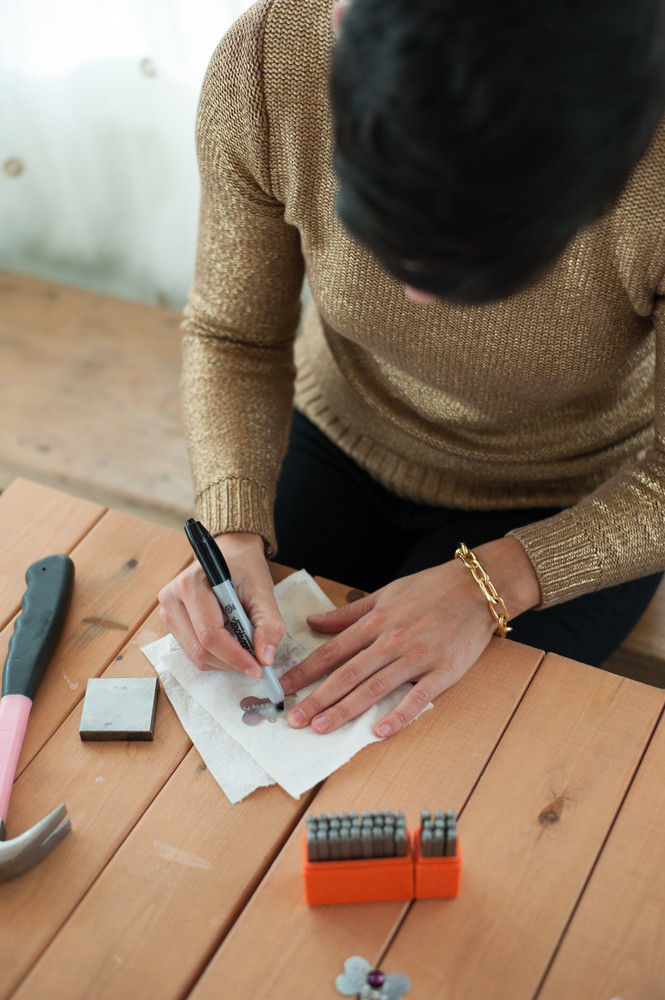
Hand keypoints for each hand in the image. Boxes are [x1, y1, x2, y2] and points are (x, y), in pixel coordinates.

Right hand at [158, 532, 284, 675]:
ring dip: (224, 661)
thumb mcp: (263, 591)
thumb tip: (265, 658)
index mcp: (191, 584)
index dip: (235, 656)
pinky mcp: (172, 621)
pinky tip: (231, 643)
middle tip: (257, 663)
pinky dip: (216, 656)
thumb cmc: (245, 568)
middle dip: (232, 662)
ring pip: (195, 655)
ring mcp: (168, 611)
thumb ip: (268, 624)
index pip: (210, 634)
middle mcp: (172, 598)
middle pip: (201, 649)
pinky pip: (192, 651)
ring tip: (246, 648)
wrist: (231, 553)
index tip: (259, 668)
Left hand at [282, 537, 539, 737]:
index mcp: (375, 622)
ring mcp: (417, 657)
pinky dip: (398, 715)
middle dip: (318, 698)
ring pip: (374, 688)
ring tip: (322, 727)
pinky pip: (417, 697)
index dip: (306, 672)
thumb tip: (314, 622)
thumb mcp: (385, 593)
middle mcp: (391, 640)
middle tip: (294, 719)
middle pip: (347, 674)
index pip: (332, 651)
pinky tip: (379, 731)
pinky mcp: (442, 671)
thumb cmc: (431, 588)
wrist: (477, 588)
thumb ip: (348, 613)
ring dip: (346, 709)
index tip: (284, 688)